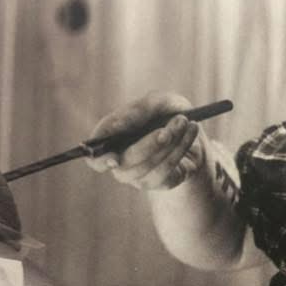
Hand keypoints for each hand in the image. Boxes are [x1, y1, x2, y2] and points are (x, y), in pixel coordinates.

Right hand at [87, 92, 203, 190]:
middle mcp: (120, 161)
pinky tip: (191, 131)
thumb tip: (118, 126)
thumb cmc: (165, 112)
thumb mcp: (156, 102)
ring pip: (148, 168)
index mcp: (110, 139)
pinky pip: (167, 170)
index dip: (100, 161)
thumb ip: (137, 111)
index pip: (94, 159)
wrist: (191, 127)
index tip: (114, 157)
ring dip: (170, 144)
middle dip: (148, 145)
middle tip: (167, 129)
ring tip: (183, 121)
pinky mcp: (159, 182)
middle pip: (125, 164)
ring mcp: (139, 175)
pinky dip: (181, 147)